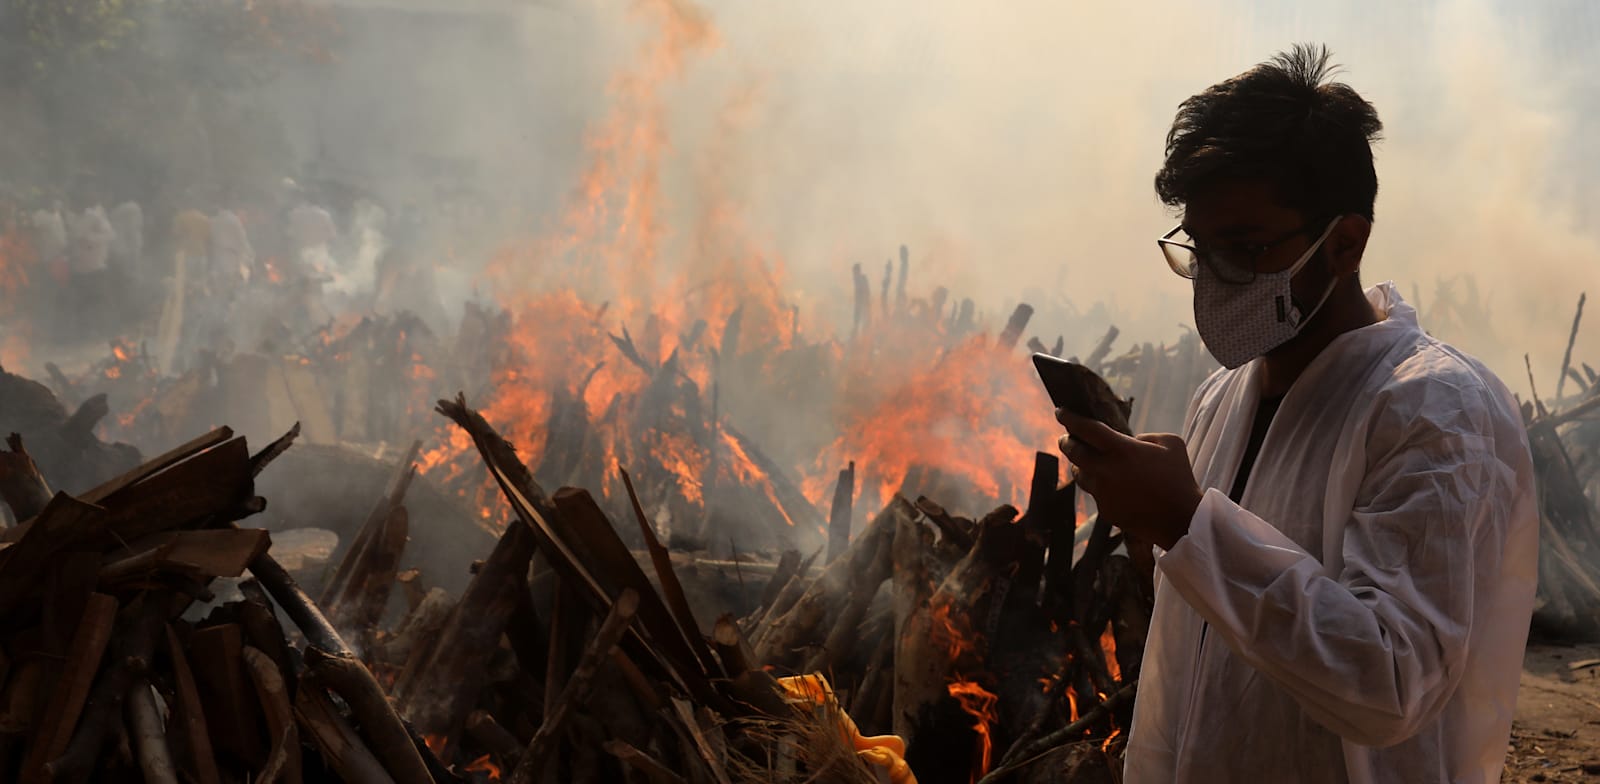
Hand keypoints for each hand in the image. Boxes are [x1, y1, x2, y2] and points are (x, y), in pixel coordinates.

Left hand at [1056, 408, 1204, 550]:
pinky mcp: (1105, 510)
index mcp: (1121, 450)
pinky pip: (1096, 494)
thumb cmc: (1179, 478)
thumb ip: (1145, 437)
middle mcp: (1106, 470)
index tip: (1060, 411)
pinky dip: (1099, 487)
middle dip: (1066, 442)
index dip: (1069, 418)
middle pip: (1073, 452)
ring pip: (1080, 475)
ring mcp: (1103, 492)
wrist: (1181, 520)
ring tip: (1086, 462)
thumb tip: (1130, 442)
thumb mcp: (1170, 443)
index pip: (1086, 428)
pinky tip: (1112, 486)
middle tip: (1065, 438)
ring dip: (1080, 466)